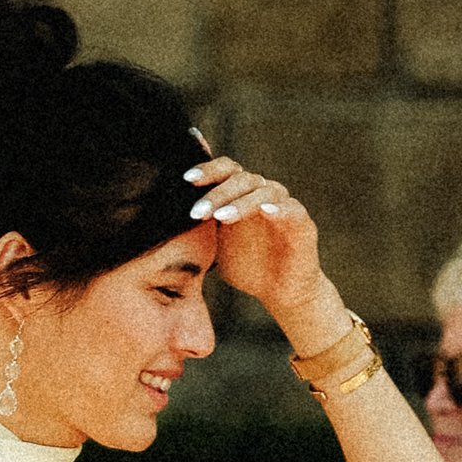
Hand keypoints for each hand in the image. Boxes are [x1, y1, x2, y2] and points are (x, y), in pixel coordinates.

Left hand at [184, 153, 341, 350]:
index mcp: (241, 194)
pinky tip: (264, 210)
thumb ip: (196, 227)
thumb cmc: (247, 266)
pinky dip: (277, 207)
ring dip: (239, 202)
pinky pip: (291, 208)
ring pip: (262, 190)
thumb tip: (160, 218)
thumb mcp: (213, 245)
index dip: (207, 169)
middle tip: (197, 211)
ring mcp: (283, 205)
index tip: (185, 179)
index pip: (224, 169)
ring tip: (221, 217)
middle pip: (240, 177)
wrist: (281, 293)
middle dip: (216, 192)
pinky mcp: (302, 223)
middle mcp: (262, 193)